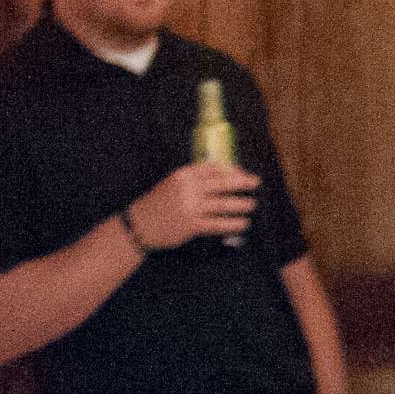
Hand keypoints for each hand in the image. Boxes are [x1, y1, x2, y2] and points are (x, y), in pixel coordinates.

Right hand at [126, 161, 257, 250]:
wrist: (138, 225)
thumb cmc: (158, 203)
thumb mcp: (172, 184)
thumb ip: (194, 180)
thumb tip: (224, 176)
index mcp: (183, 175)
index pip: (213, 168)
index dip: (231, 170)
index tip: (242, 173)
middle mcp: (187, 189)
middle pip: (222, 183)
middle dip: (242, 182)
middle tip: (256, 183)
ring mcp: (190, 207)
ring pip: (223, 204)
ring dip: (241, 204)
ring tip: (252, 205)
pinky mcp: (191, 225)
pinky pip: (219, 223)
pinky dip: (233, 223)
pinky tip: (243, 223)